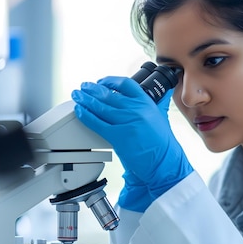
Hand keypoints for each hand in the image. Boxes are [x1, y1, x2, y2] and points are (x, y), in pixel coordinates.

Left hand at [72, 77, 192, 211]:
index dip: (110, 80)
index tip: (102, 81)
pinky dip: (85, 115)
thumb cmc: (163, 144)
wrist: (164, 162)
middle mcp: (136, 110)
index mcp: (147, 103)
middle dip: (92, 89)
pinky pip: (97, 123)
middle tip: (84, 87)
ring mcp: (126, 122)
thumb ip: (157, 105)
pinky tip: (80, 111)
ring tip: (77, 96)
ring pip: (100, 107)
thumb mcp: (161, 117)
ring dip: (85, 100)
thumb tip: (158, 96)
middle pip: (108, 94)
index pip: (125, 84)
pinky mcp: (118, 136)